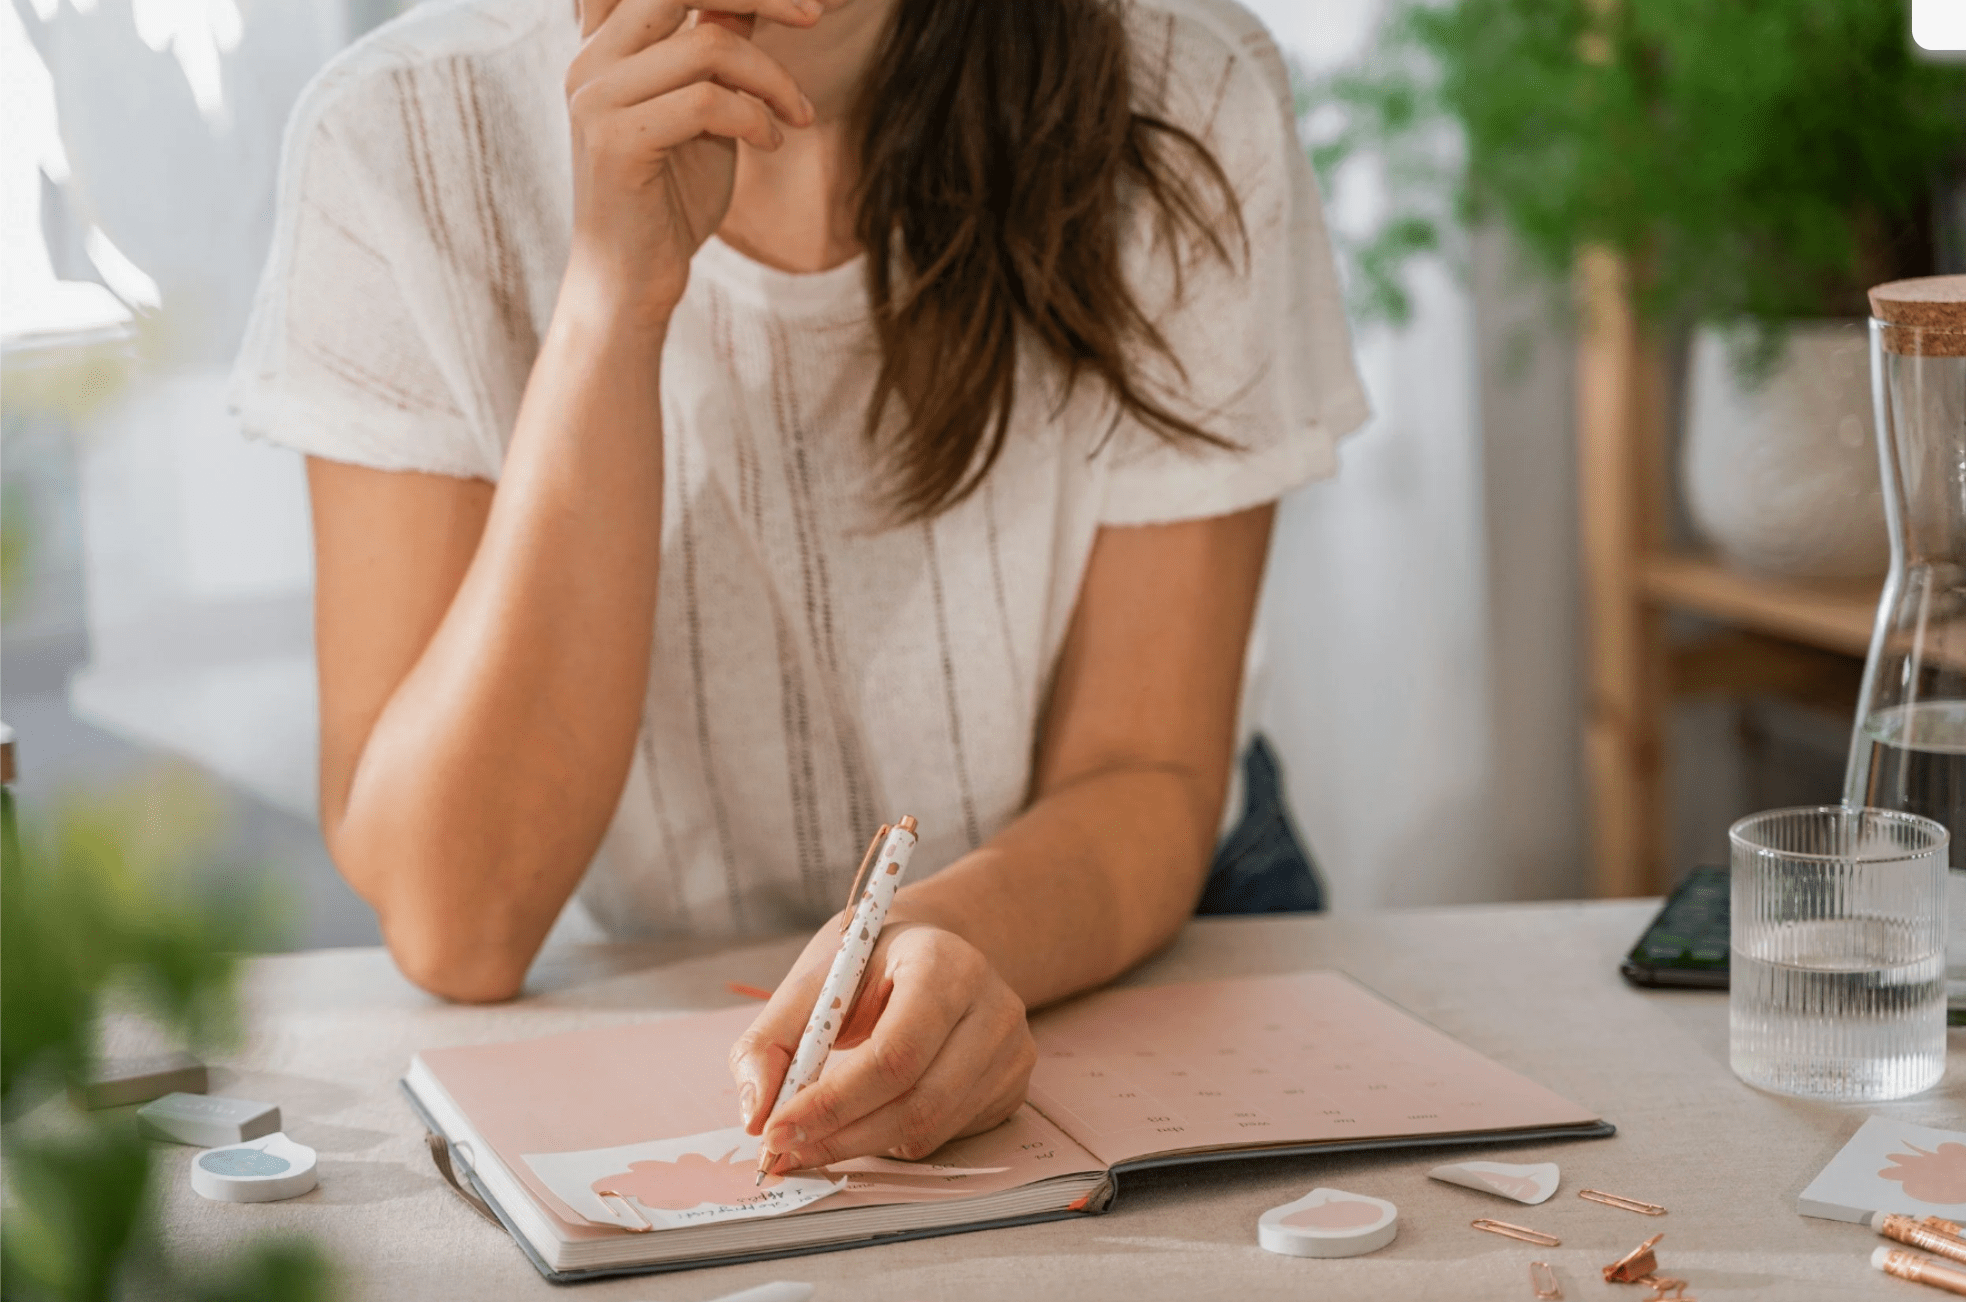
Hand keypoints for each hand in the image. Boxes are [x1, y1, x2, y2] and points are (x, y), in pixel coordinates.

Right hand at [562, 0, 818, 322]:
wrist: (633, 280)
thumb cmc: (671, 198)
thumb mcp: (705, 111)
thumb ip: (718, 53)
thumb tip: (753, 2)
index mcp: (605, 45)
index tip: (798, 1)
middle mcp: (590, 59)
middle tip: (813, 17)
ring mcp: (595, 96)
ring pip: (708, 44)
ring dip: (773, 78)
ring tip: (797, 116)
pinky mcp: (615, 139)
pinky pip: (708, 101)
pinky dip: (756, 118)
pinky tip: (771, 143)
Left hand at [729, 921, 1036, 1169]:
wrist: (929, 950)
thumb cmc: (869, 966)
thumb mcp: (813, 983)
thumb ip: (769, 1042)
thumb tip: (755, 1116)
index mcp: (943, 964)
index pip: (895, 1052)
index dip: (833, 1101)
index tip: (777, 1128)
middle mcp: (992, 1006)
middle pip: (918, 1101)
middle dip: (841, 1135)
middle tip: (785, 1150)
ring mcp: (1012, 1049)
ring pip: (930, 1128)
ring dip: (862, 1144)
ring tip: (816, 1135)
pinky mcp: (1014, 1085)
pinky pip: (946, 1135)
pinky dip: (894, 1139)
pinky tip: (869, 1115)